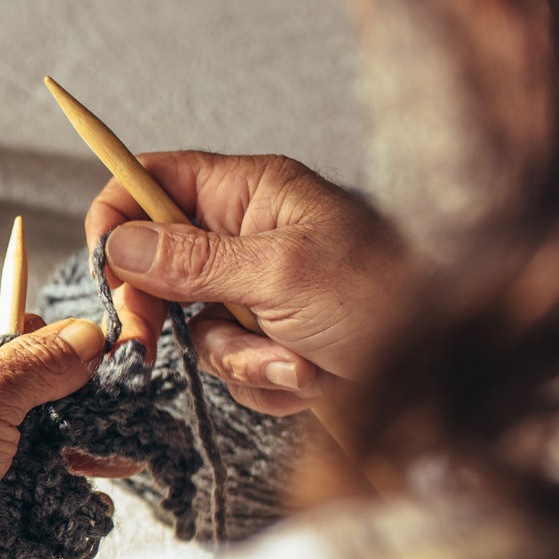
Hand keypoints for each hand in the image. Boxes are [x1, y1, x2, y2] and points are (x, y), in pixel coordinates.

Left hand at [0, 300, 107, 558]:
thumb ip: (39, 362)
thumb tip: (84, 337)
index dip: (37, 328)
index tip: (84, 345)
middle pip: (18, 379)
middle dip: (66, 391)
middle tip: (109, 400)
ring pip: (28, 432)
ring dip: (68, 440)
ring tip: (109, 449)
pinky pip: (25, 478)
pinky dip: (57, 480)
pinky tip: (88, 483)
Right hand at [84, 152, 410, 415]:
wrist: (452, 378)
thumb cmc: (390, 302)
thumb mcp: (283, 273)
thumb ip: (193, 260)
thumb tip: (118, 242)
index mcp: (255, 193)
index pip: (157, 178)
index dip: (118, 212)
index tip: (106, 265)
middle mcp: (252, 237)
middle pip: (159, 261)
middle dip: (161, 307)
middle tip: (146, 339)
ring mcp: (262, 294)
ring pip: (195, 327)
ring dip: (237, 355)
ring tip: (295, 359)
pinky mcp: (275, 343)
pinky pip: (232, 365)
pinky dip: (265, 380)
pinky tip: (313, 378)